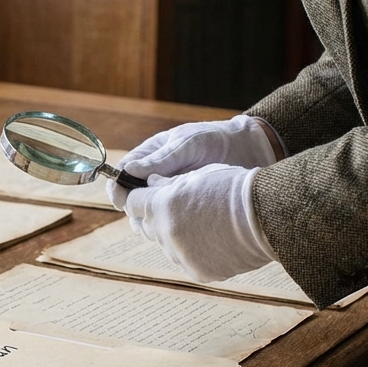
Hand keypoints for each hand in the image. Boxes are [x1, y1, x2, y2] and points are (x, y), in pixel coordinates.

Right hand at [107, 115, 281, 209]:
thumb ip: (160, 159)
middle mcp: (155, 177)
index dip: (117, 186)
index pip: (123, 173)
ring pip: (148, 212)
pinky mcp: (185, 208)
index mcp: (150, 156)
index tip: (120, 197)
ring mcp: (170, 194)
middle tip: (142, 212)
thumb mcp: (187, 145)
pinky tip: (179, 226)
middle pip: (132, 197)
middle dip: (133, 206)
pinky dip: (169, 225)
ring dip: (150, 219)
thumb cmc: (215, 139)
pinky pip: (169, 221)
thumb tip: (128, 170)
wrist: (250, 149)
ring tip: (162, 219)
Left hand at [123, 164, 275, 281]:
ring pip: (165, 245)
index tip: (142, 195)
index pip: (132, 202)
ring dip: (175, 235)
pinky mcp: (196, 271)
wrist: (267, 216)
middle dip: (155, 216)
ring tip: (203, 224)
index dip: (137, 197)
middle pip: (145, 226)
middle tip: (176, 208)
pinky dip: (193, 252)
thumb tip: (151, 183)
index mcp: (162, 205)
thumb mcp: (198, 175)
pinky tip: (214, 240)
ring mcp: (180, 255)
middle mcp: (166, 233)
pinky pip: (185, 261)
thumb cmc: (234, 188)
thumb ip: (168, 183)